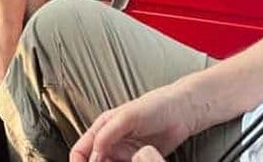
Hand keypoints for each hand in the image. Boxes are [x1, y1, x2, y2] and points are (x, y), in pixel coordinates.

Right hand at [69, 85, 193, 161]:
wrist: (182, 113)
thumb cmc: (155, 106)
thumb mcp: (128, 116)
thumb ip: (108, 133)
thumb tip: (94, 152)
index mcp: (102, 128)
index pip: (80, 151)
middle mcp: (110, 142)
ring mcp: (124, 153)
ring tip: (128, 161)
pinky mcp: (137, 161)